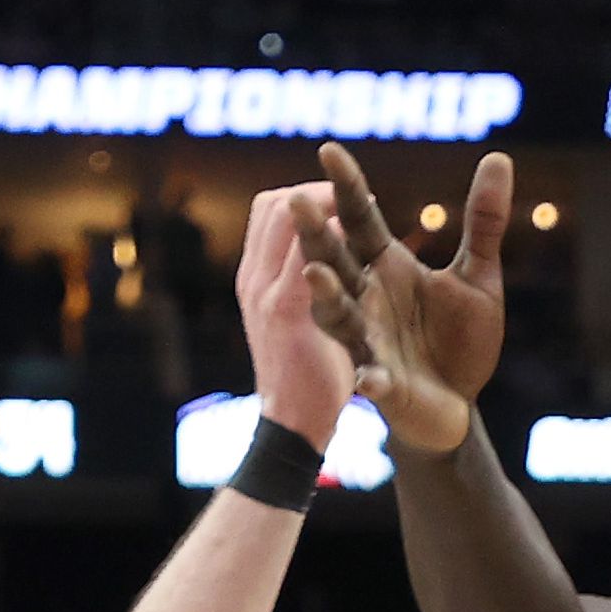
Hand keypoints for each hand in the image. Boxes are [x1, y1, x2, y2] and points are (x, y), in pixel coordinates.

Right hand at [235, 182, 356, 451]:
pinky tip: (347, 231)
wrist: (294, 422)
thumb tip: (335, 240)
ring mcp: (265, 294)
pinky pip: (299, 270)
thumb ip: (308, 278)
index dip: (307, 192)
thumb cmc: (305, 366)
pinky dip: (319, 241)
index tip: (346, 193)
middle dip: (315, 189)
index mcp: (260, 275)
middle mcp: (256, 277)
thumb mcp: (295, 315)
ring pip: (280, 227)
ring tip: (350, 202)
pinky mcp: (286, 316)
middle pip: (274, 205)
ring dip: (315, 204)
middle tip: (354, 194)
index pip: (270, 209)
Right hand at [290, 143, 513, 453]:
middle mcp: (368, 299)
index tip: (329, 149)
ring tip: (314, 273)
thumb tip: (497, 157)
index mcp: (386, 267)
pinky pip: (373, 379)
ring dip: (327, 296)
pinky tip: (369, 378)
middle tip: (297, 202)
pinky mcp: (384, 384)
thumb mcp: (480, 275)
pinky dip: (371, 377)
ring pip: (338, 316)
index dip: (346, 187)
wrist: (458, 403)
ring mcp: (370, 341)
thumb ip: (484, 221)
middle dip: (317, 235)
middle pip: (335, 260)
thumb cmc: (459, 337)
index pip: (360, 219)